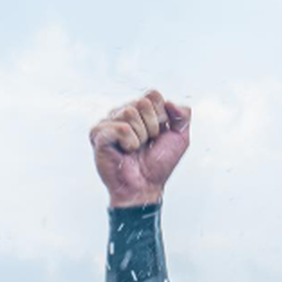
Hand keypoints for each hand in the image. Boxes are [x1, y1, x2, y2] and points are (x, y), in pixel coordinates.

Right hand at [90, 90, 191, 207]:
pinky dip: (130, 142)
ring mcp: (108, 122)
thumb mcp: (180, 138)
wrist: (145, 186)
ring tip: (136, 149)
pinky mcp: (98, 134)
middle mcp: (122, 113)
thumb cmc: (158, 165)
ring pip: (130, 112)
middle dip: (152, 127)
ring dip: (140, 137)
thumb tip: (170, 103)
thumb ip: (183, 116)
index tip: (158, 135)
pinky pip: (120, 128)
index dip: (161, 116)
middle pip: (142, 102)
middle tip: (147, 144)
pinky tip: (126, 151)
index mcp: (140, 110)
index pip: (153, 94)